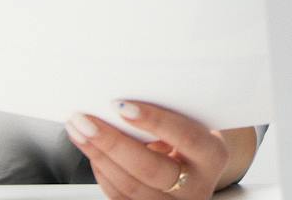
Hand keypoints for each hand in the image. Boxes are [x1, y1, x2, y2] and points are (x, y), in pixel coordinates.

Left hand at [67, 101, 231, 199]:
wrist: (200, 169)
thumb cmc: (193, 139)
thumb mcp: (194, 125)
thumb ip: (170, 117)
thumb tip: (124, 102)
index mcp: (213, 157)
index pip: (185, 138)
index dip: (154, 121)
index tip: (121, 105)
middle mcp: (196, 187)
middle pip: (150, 169)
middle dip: (112, 143)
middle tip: (85, 120)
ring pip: (128, 186)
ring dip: (97, 156)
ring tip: (78, 130)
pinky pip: (119, 196)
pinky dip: (101, 171)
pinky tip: (91, 151)